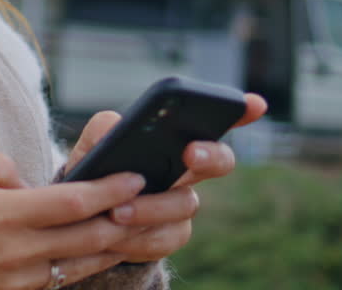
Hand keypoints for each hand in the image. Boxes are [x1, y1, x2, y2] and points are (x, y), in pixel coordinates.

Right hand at [0, 153, 149, 289]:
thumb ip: (1, 167)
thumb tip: (28, 181)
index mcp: (7, 214)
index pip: (73, 202)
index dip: (109, 190)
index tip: (135, 176)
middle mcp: (20, 250)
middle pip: (90, 237)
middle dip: (126, 218)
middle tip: (153, 201)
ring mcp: (22, 278)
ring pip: (84, 263)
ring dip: (114, 245)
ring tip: (138, 224)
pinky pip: (63, 277)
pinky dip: (87, 262)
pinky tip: (101, 248)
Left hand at [61, 93, 267, 262]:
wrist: (86, 217)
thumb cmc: (96, 170)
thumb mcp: (94, 144)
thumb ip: (104, 129)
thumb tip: (116, 127)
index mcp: (175, 139)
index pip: (215, 121)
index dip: (240, 111)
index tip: (254, 103)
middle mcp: (189, 170)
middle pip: (219, 160)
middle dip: (209, 155)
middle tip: (188, 154)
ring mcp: (183, 203)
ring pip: (185, 204)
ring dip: (152, 207)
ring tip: (117, 210)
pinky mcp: (171, 234)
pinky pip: (166, 237)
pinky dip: (138, 236)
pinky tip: (116, 235)